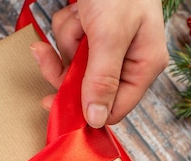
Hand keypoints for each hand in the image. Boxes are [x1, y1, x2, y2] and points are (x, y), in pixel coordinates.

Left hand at [31, 0, 168, 127]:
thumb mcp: (109, 35)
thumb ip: (102, 79)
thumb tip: (96, 119)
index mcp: (145, 65)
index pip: (115, 108)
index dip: (85, 110)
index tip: (53, 103)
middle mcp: (130, 60)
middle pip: (90, 89)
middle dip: (67, 68)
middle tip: (45, 55)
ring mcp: (112, 47)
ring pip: (77, 65)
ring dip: (66, 41)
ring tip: (76, 16)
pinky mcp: (95, 34)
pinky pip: (72, 44)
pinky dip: (67, 27)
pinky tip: (75, 10)